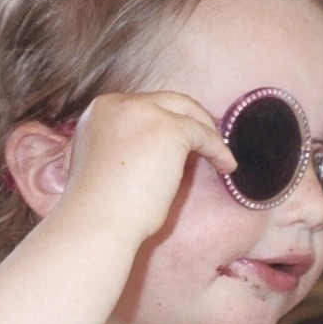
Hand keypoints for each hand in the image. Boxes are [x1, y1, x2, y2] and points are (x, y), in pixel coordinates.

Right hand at [56, 91, 235, 242]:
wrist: (97, 222)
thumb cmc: (98, 207)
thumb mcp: (102, 162)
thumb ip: (122, 145)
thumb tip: (153, 150)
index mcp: (99, 111)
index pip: (141, 106)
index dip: (163, 120)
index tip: (178, 137)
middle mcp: (119, 104)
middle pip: (166, 101)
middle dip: (190, 118)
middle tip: (207, 135)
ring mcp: (145, 112)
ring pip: (187, 113)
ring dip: (207, 132)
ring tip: (219, 154)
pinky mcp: (170, 129)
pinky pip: (203, 134)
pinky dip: (218, 149)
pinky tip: (225, 166)